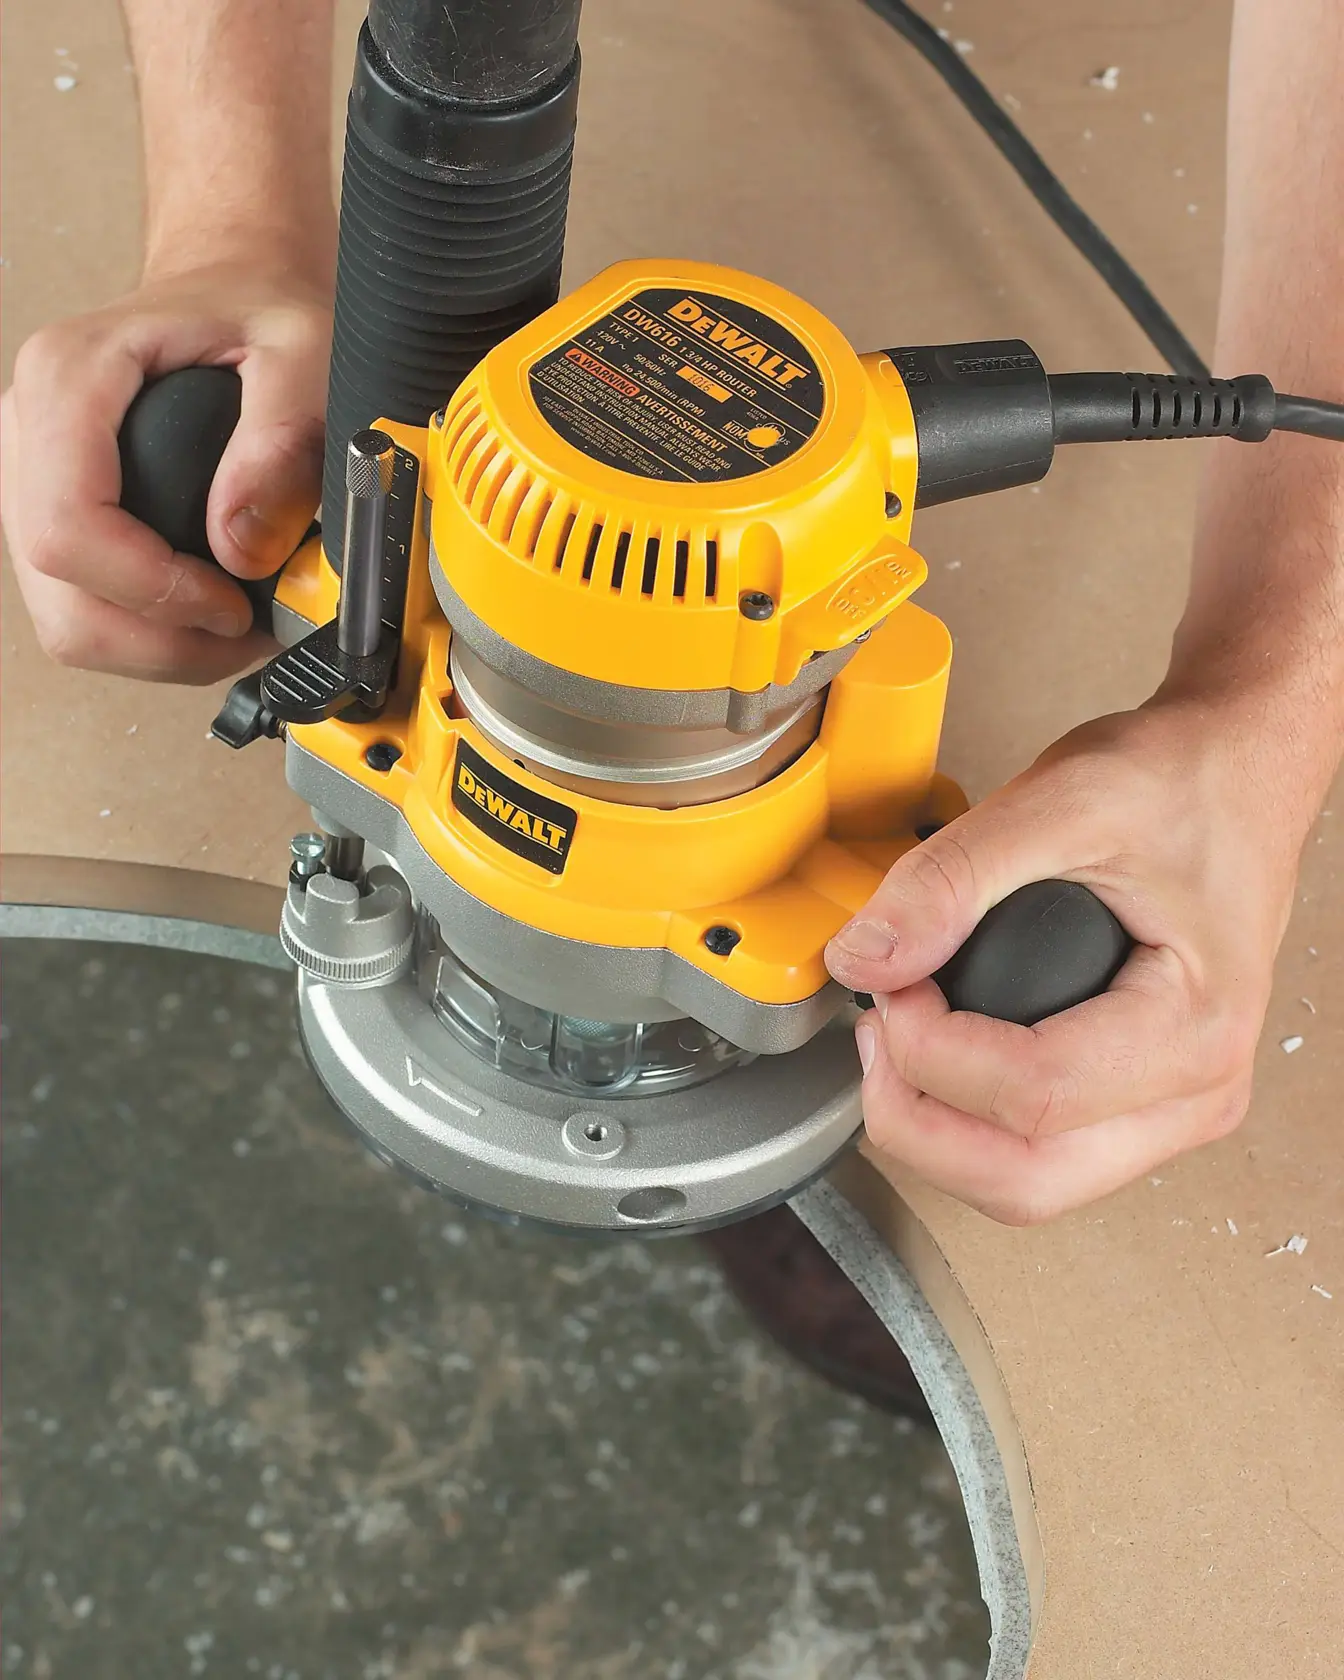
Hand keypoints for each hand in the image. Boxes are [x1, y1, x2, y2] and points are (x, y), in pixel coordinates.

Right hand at [2, 256, 330, 682]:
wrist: (235, 280)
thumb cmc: (258, 305)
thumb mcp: (303, 351)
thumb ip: (282, 442)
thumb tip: (243, 545)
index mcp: (70, 377)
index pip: (66, 527)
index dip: (151, 591)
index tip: (232, 604)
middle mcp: (31, 430)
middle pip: (61, 593)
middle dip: (161, 640)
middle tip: (248, 630)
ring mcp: (33, 478)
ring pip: (66, 619)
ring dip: (158, 648)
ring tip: (238, 626)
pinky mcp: (58, 515)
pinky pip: (84, 610)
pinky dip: (150, 635)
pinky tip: (211, 611)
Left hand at [824, 701, 1310, 1224]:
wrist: (1236, 771)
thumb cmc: (1180, 783)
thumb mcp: (1061, 798)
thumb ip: (951, 877)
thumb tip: (864, 956)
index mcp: (1194, 1027)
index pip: (1029, 1096)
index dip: (929, 1049)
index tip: (886, 982)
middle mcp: (1196, 1091)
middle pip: (1023, 1179)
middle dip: (918, 1119)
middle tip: (876, 1030)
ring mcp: (1171, 1110)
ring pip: (1026, 1185)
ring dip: (936, 1132)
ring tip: (900, 1038)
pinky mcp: (1140, 1105)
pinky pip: (1038, 1159)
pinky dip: (966, 1124)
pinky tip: (936, 1052)